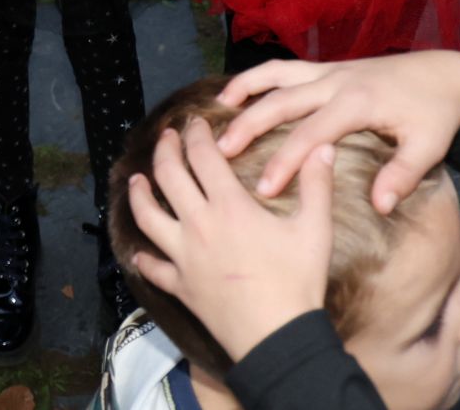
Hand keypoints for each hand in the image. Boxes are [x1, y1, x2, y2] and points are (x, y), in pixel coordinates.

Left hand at [127, 117, 336, 363]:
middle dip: (165, 150)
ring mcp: (183, 256)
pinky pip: (154, 268)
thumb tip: (322, 148)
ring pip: (148, 217)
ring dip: (139, 194)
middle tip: (166, 137)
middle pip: (170, 177)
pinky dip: (144, 257)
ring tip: (136, 180)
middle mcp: (198, 225)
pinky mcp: (180, 285)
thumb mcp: (315, 230)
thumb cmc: (297, 282)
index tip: (194, 121)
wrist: (277, 337)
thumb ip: (317, 186)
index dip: (197, 134)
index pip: (204, 157)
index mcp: (229, 206)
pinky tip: (139, 252)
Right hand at [213, 51, 459, 213]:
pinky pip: (284, 68)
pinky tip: (237, 92)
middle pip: (281, 101)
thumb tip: (378, 206)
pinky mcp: (327, 68)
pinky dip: (257, 77)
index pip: (311, 134)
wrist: (445, 74)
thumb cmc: (435, 115)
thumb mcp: (429, 147)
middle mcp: (336, 82)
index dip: (285, 161)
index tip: (262, 189)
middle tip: (220, 152)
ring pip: (276, 75)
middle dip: (249, 126)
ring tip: (217, 112)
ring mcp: (329, 71)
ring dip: (244, 90)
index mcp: (358, 103)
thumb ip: (402, 175)